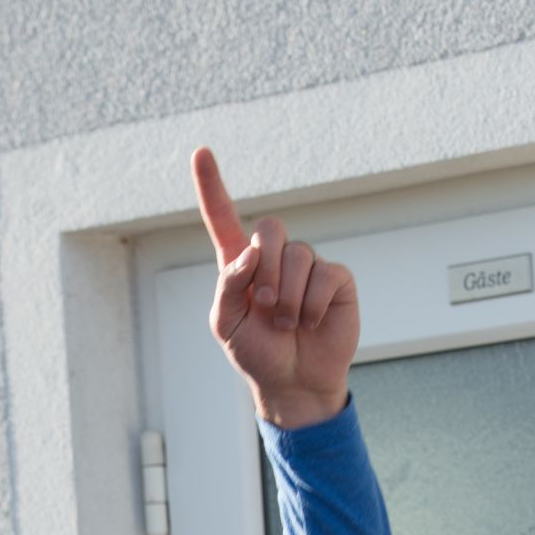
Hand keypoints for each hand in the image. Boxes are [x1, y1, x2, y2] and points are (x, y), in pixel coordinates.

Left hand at [192, 147, 357, 427]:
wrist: (293, 382)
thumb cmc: (257, 352)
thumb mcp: (226, 324)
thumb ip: (229, 284)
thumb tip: (251, 251)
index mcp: (241, 264)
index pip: (223, 216)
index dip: (212, 185)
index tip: (200, 152)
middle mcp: (275, 257)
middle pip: (270, 228)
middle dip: (266, 270)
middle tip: (265, 305)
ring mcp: (307, 265)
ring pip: (299, 255)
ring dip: (288, 298)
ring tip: (287, 324)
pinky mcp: (335, 279)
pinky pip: (324, 276)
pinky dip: (311, 306)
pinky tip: (310, 322)